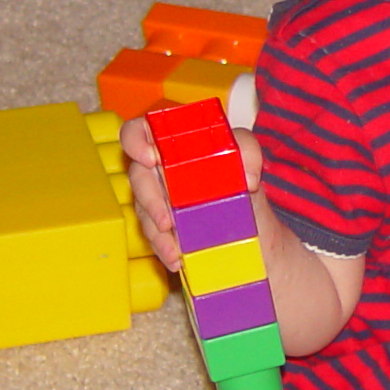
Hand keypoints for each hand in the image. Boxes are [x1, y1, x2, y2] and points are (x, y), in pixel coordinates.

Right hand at [121, 113, 261, 273]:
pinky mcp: (160, 225)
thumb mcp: (249, 160)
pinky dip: (164, 248)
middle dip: (149, 198)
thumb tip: (247, 178)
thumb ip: (247, 150)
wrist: (254, 228)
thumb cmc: (243, 184)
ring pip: (142, 210)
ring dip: (156, 231)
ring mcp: (158, 198)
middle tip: (166, 218)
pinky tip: (176, 259)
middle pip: (138, 175)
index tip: (150, 158)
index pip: (140, 131)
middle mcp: (160, 168)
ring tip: (174, 247)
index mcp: (174, 144)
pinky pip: (153, 235)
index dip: (136, 140)